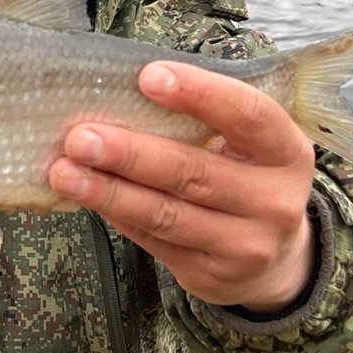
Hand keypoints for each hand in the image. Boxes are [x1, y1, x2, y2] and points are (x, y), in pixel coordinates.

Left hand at [47, 61, 316, 313]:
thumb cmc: (245, 175)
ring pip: (166, 214)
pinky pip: (154, 241)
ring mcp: (245, 245)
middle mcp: (274, 201)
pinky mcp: (211, 275)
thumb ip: (202, 120)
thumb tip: (119, 93)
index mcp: (287, 152)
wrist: (274, 257)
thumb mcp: (247, 145)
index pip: (249, 115)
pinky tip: (85, 196)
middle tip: (81, 137)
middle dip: (131, 153)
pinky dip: (116, 215)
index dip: (200, 94)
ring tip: (65, 171)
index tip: (148, 77)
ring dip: (109, 192)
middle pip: (194, 172)